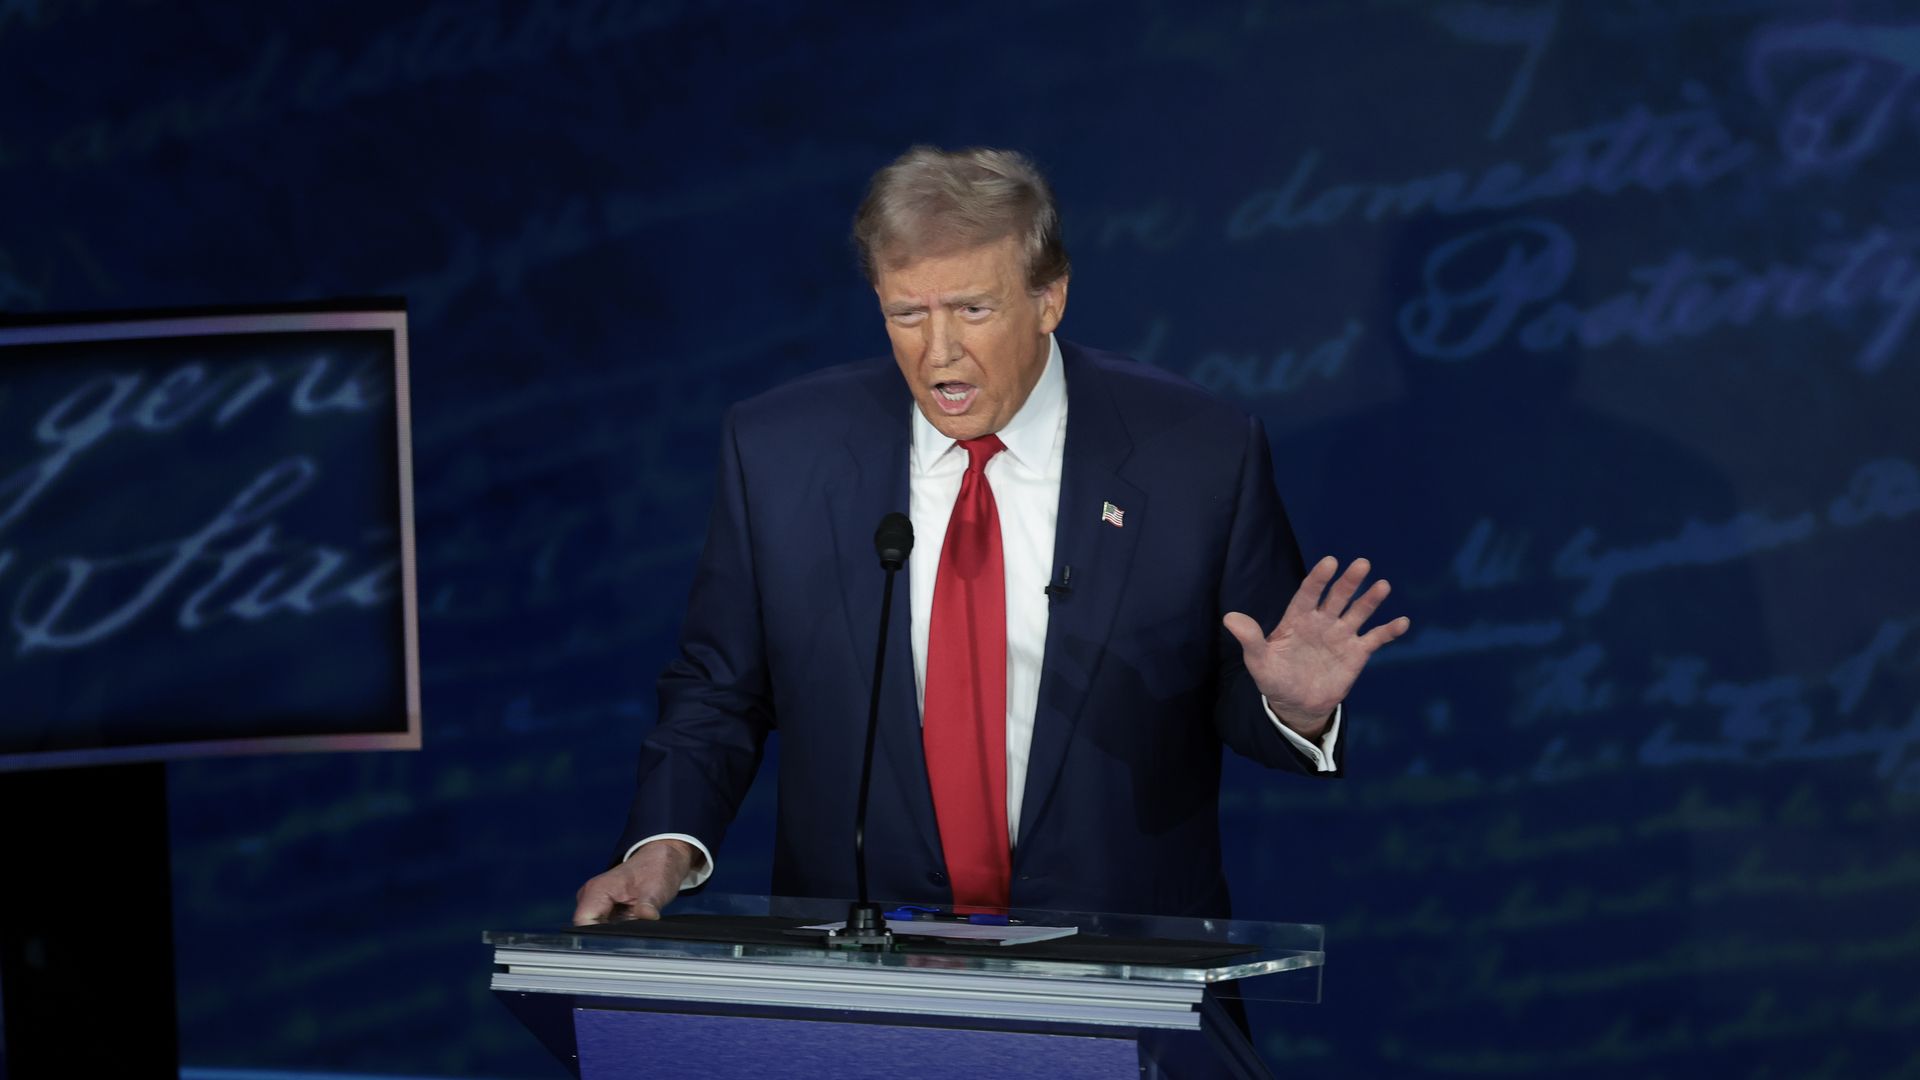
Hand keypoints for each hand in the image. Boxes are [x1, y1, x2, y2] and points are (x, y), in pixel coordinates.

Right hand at [571, 838, 702, 924]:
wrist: (659, 860)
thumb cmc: (656, 870)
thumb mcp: (656, 888)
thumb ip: (648, 904)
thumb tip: (647, 916)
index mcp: (597, 889)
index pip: (583, 922)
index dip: (597, 936)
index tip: (618, 942)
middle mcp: (590, 895)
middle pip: (587, 928)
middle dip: (607, 936)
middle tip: (630, 934)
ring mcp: (594, 902)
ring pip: (594, 929)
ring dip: (612, 933)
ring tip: (632, 926)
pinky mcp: (601, 908)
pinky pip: (602, 926)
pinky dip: (616, 929)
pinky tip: (630, 925)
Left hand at [1224, 556, 1409, 737]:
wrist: (1296, 704)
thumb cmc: (1274, 678)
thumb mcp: (1258, 661)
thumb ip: (1250, 639)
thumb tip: (1229, 618)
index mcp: (1298, 619)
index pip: (1308, 593)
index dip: (1318, 578)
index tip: (1329, 562)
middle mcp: (1322, 622)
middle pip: (1337, 596)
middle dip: (1349, 581)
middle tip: (1361, 564)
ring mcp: (1341, 635)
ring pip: (1358, 612)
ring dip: (1370, 599)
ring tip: (1382, 586)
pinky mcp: (1356, 653)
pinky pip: (1375, 639)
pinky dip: (1389, 630)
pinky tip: (1402, 621)